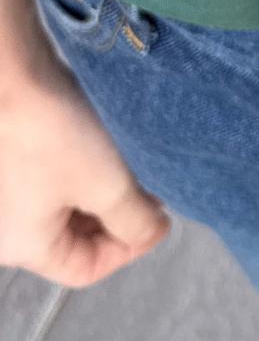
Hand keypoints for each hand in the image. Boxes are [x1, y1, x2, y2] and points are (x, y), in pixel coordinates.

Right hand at [0, 45, 169, 288]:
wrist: (10, 71)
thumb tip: (150, 232)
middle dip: (117, 216)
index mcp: (23, 246)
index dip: (130, 249)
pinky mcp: (13, 155)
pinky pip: (53, 177)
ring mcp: (7, 190)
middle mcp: (7, 225)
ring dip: (103, 190)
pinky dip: (83, 169)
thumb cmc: (52, 135)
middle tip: (152, 188)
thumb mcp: (107, 185)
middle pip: (74, 238)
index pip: (84, 269)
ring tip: (134, 164)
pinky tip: (108, 144)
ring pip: (66, 205)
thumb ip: (134, 220)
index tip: (162, 218)